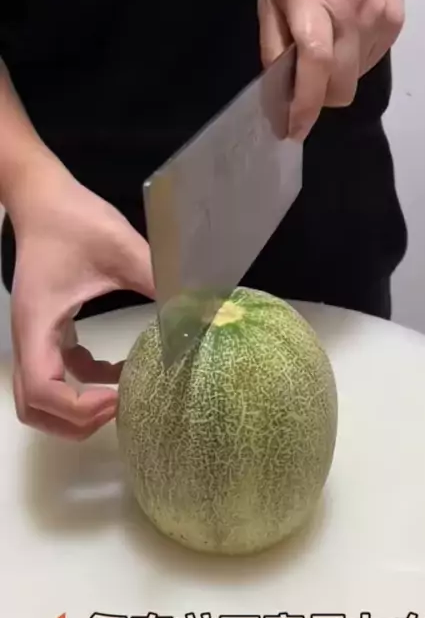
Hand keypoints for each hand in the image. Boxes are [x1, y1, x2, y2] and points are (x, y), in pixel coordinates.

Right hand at [10, 161, 154, 439]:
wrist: (43, 197)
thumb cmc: (73, 219)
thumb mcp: (120, 247)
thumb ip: (159, 277)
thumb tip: (201, 307)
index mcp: (38, 324)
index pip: (41, 392)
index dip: (78, 408)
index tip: (116, 398)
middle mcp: (30, 338)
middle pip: (33, 409)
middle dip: (74, 421)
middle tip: (118, 407)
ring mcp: (36, 337)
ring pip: (39, 400)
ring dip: (76, 410)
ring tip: (118, 398)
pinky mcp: (48, 330)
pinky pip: (58, 376)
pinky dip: (85, 385)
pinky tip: (119, 371)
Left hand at [258, 0, 404, 139]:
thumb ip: (272, 42)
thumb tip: (280, 91)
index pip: (315, 62)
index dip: (305, 104)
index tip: (294, 131)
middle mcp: (351, 10)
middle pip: (339, 84)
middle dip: (320, 101)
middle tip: (306, 93)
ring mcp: (378, 17)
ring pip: (355, 79)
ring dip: (336, 79)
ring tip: (328, 47)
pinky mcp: (395, 23)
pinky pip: (370, 64)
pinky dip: (353, 64)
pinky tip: (347, 35)